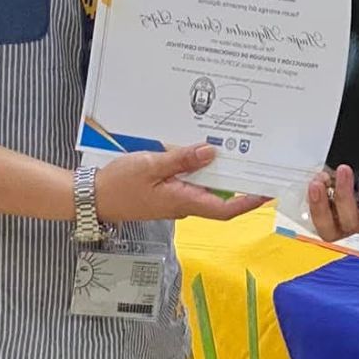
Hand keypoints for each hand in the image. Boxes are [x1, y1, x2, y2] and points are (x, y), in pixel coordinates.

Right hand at [96, 145, 267, 222]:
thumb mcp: (151, 165)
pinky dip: (198, 169)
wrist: (91, 197)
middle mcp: (183, 204)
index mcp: (183, 201)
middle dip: (238, 180)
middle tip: (255, 159)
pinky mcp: (166, 193)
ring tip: (232, 149)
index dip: (248, 202)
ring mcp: (174, 200)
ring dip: (217, 172)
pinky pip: (189, 182)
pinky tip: (199, 151)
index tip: (267, 191)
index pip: (224, 209)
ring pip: (204, 188)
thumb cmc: (119, 184)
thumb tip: (212, 152)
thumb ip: (182, 159)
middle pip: (218, 196)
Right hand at [307, 142, 358, 240]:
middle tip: (318, 183)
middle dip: (319, 208)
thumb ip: (348, 156)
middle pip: (331, 230)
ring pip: (353, 224)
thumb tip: (328, 149)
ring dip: (344, 198)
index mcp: (349, 205)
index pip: (322, 219)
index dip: (312, 206)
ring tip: (345, 171)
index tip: (311, 182)